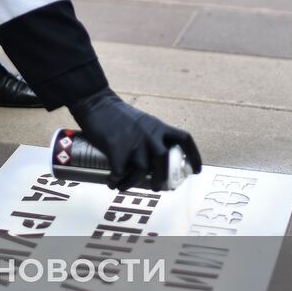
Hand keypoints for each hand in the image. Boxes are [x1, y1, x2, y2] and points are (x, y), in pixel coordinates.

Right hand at [69, 87, 201, 190]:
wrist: (95, 103)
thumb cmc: (116, 114)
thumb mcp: (141, 122)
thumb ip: (150, 137)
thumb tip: (154, 162)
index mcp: (158, 126)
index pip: (184, 139)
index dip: (194, 156)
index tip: (196, 171)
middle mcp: (150, 135)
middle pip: (164, 162)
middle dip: (163, 180)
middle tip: (156, 188)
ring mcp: (134, 142)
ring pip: (142, 171)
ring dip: (132, 183)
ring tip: (123, 186)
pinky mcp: (116, 149)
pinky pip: (119, 173)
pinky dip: (115, 181)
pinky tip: (110, 182)